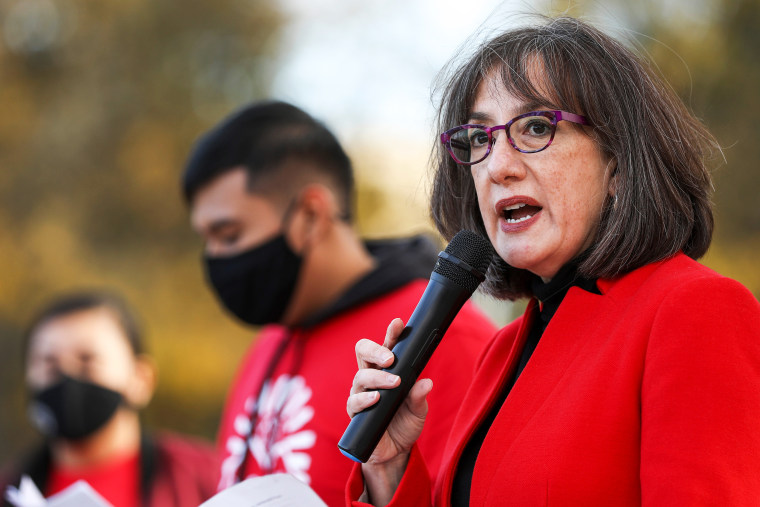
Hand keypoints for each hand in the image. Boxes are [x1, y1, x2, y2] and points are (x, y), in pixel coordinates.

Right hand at [347, 318, 432, 504]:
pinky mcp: (355, 412)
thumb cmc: (405, 424)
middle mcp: (371, 377)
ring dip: (378, 378)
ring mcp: (361, 393)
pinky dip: (366, 399)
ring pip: (361, 376)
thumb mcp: (419, 411)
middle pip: (363, 352)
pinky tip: (376, 399)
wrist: (394, 452)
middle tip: (390, 358)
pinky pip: (355, 401)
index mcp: (387, 370)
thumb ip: (420, 397)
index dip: (391, 334)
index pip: (387, 346)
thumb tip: (426, 382)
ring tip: (394, 383)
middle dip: (375, 350)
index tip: (398, 324)